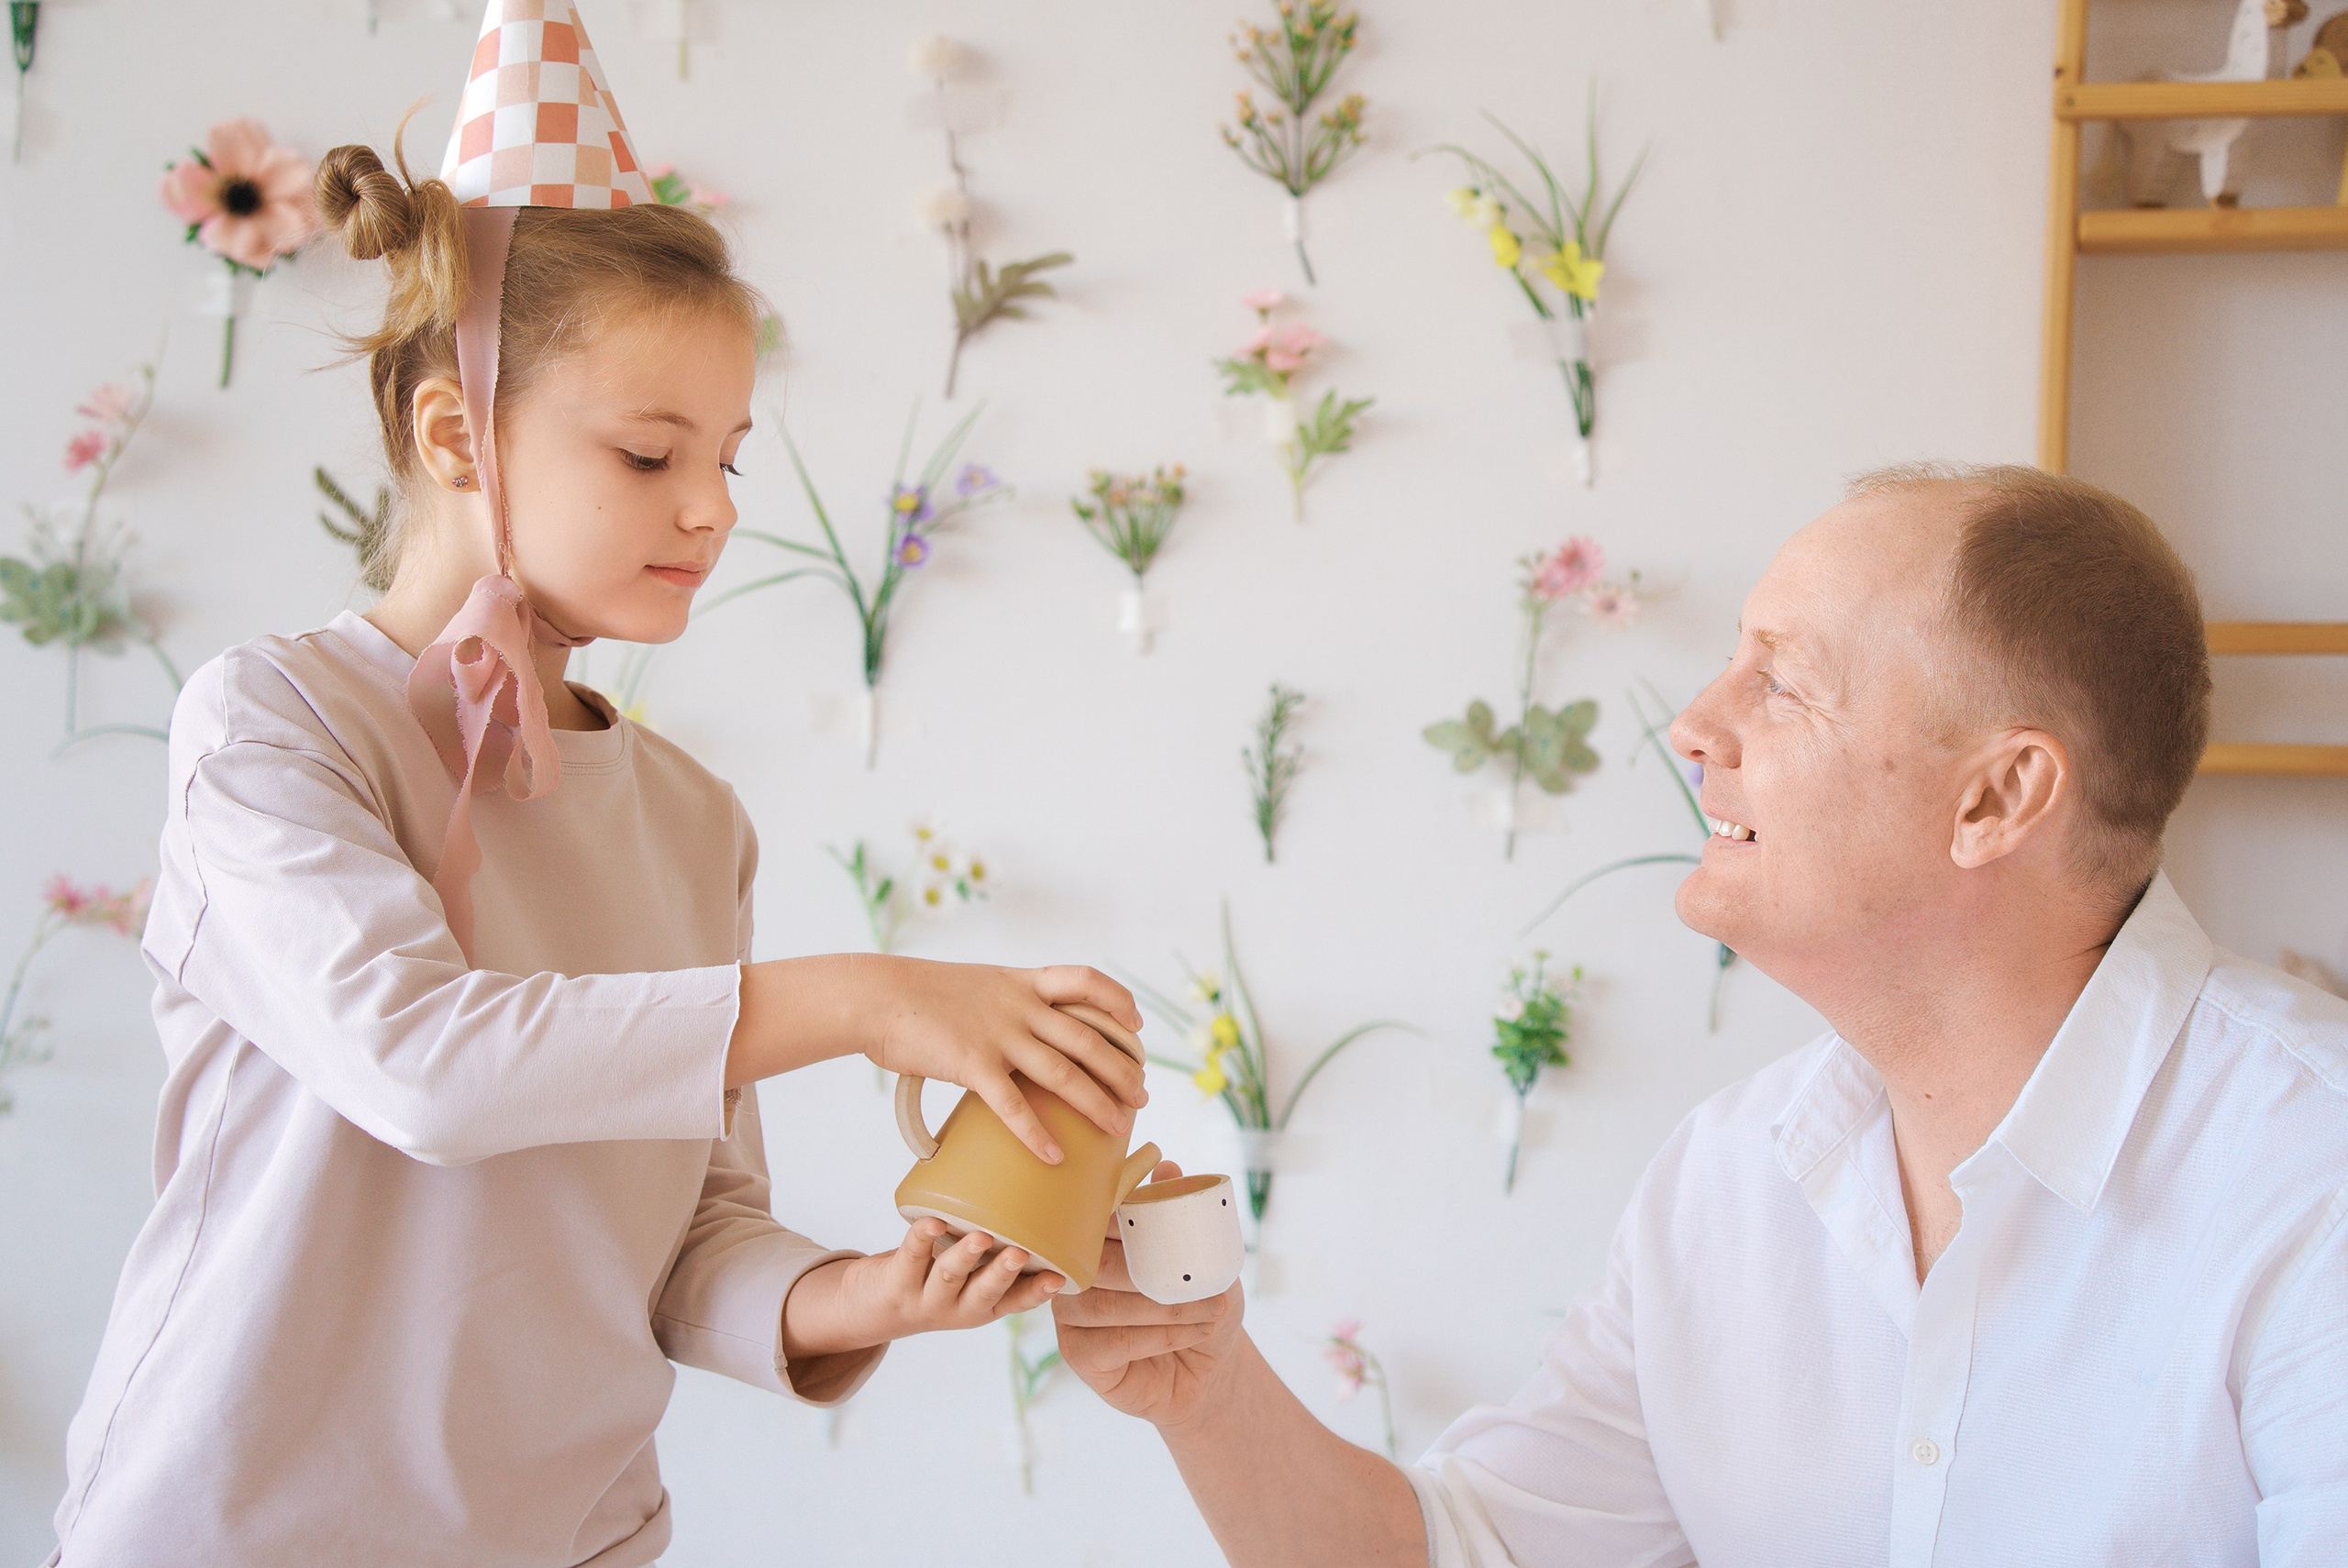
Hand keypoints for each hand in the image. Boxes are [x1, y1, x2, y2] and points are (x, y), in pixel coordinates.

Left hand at [782, 1219, 1066, 1359]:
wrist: (871, 1309)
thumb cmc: (934, 1280)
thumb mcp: (968, 1278)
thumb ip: (994, 1252)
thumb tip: (1034, 1196)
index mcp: (983, 1306)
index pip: (1017, 1301)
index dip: (1038, 1291)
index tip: (1058, 1277)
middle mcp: (958, 1307)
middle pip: (984, 1292)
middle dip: (1002, 1273)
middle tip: (1019, 1253)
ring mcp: (926, 1297)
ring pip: (949, 1275)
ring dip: (965, 1255)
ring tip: (980, 1236)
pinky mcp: (898, 1281)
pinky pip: (911, 1255)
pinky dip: (922, 1237)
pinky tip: (932, 1222)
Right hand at [863, 958, 1147, 1163]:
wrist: (875, 994)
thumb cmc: (917, 994)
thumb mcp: (974, 984)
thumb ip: (1003, 1003)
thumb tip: (1019, 1029)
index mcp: (1021, 983)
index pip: (1085, 981)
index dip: (1117, 1001)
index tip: (1136, 1024)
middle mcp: (1019, 1006)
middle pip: (1087, 1038)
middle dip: (1120, 1069)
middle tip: (1141, 1096)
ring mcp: (998, 1035)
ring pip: (1063, 1073)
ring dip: (1097, 1104)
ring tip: (1119, 1128)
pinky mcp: (972, 1064)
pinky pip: (1014, 1106)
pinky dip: (1037, 1134)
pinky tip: (1055, 1157)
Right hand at [1053, 1163, 1246, 1429]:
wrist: (1209, 1361)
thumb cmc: (1198, 1298)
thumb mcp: (1200, 1253)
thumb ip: (1179, 1210)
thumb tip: (1166, 1166)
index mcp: (1095, 1238)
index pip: (1098, 1220)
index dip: (1127, 1218)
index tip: (1166, 1223)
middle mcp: (1073, 1272)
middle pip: (1097, 1263)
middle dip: (1153, 1270)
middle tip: (1202, 1279)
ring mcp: (1070, 1315)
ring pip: (1107, 1305)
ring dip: (1165, 1308)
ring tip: (1213, 1309)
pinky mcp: (1078, 1354)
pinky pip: (1114, 1343)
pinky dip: (1161, 1336)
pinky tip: (1196, 1331)